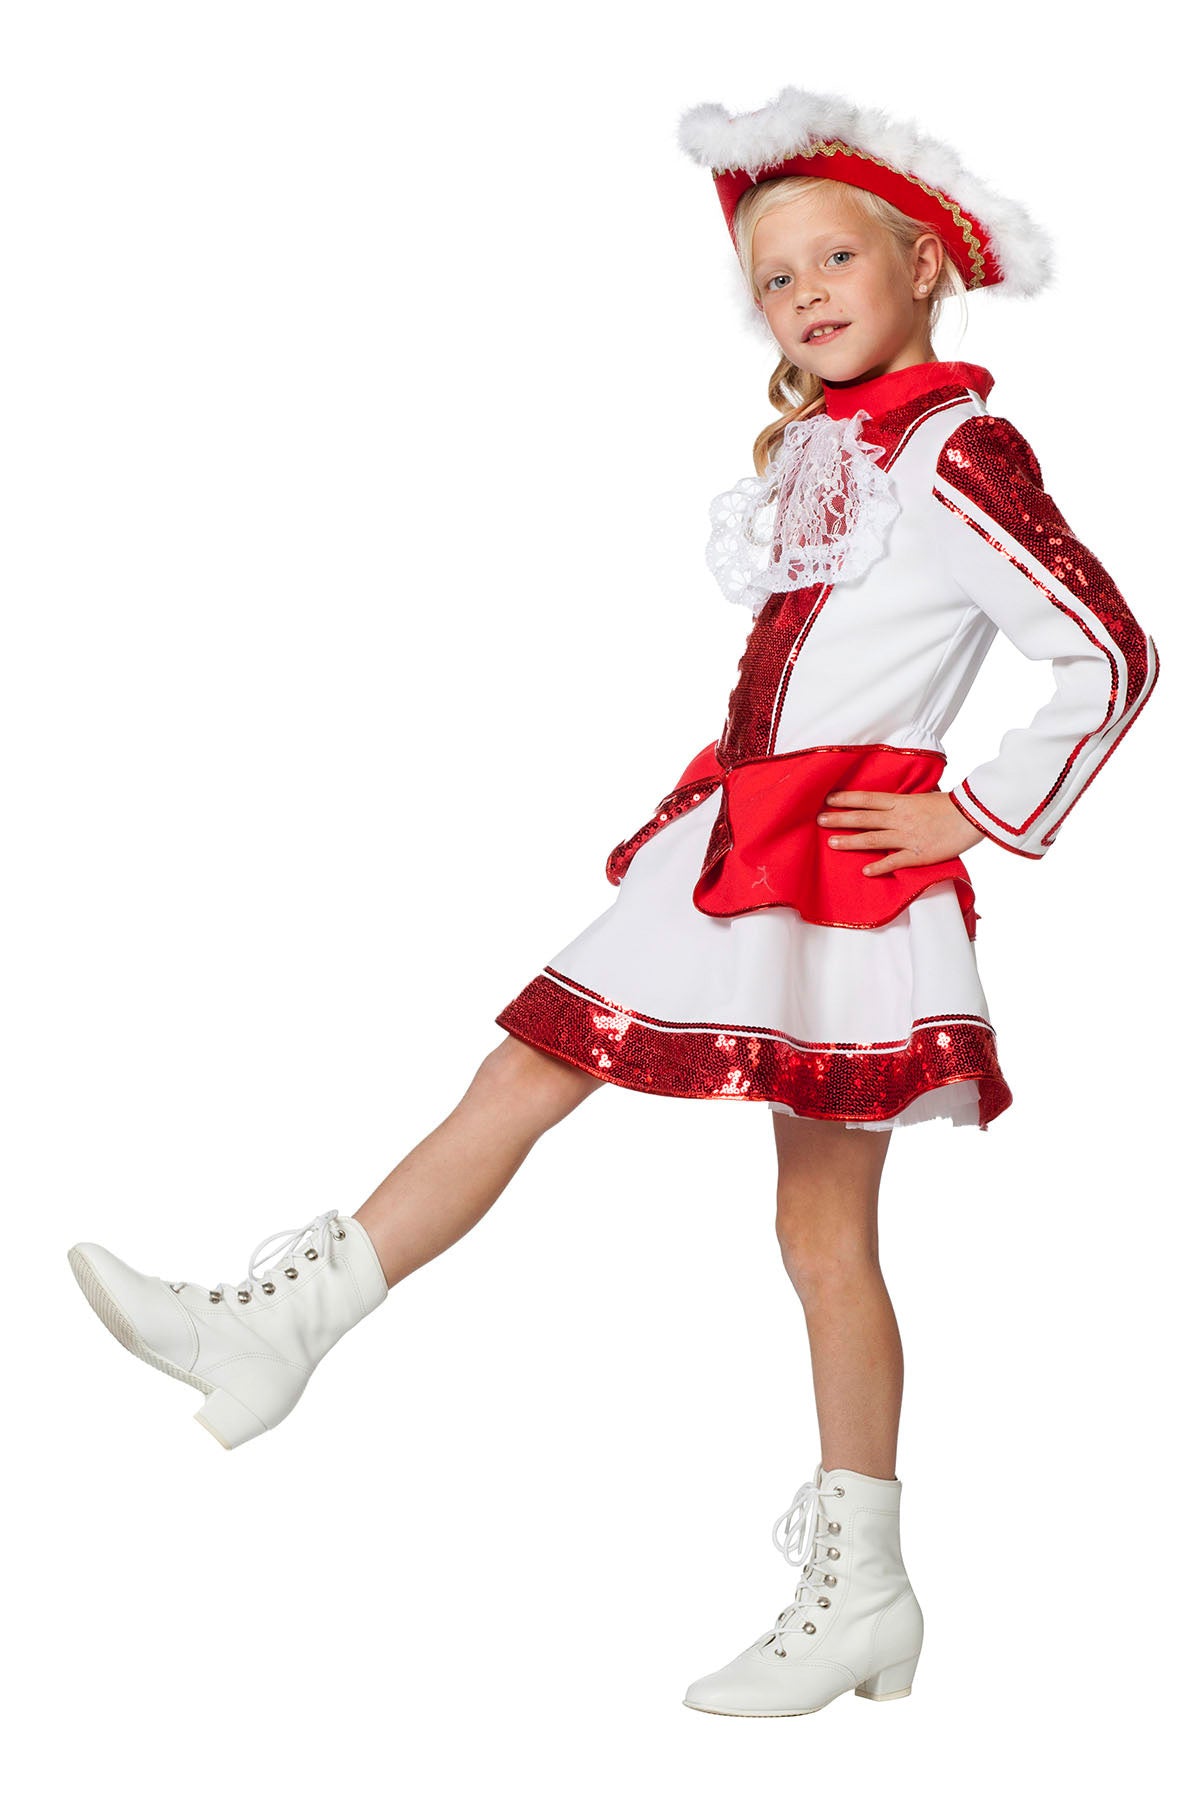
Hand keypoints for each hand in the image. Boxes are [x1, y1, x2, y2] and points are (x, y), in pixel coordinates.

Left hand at [817, 789, 986, 875]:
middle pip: (864, 818)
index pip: (867, 799)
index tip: (828, 799)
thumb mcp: (923, 796)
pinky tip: (865, 871)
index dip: (847, 799)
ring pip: (873, 839)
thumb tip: (889, 801)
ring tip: (831, 843)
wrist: (973, 815)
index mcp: (901, 802)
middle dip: (840, 819)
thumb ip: (904, 801)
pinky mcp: (918, 854)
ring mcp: (907, 837)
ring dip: (851, 842)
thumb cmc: (950, 805)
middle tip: (819, 820)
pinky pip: (895, 861)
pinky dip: (880, 867)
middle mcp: (900, 819)